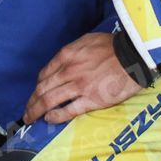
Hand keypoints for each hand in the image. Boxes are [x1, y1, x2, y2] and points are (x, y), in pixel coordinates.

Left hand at [22, 32, 141, 125]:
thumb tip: (63, 63)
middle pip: (42, 89)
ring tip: (31, 119)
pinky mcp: (91, 100)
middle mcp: (69, 71)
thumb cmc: (113, 46)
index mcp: (67, 56)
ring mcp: (79, 87)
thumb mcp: (86, 41)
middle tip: (26, 112)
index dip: (37, 87)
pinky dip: (56, 116)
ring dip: (37, 111)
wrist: (134, 56)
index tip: (35, 94)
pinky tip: (49, 119)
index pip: (44, 74)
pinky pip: (68, 111)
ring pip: (49, 101)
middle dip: (31, 102)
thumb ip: (72, 52)